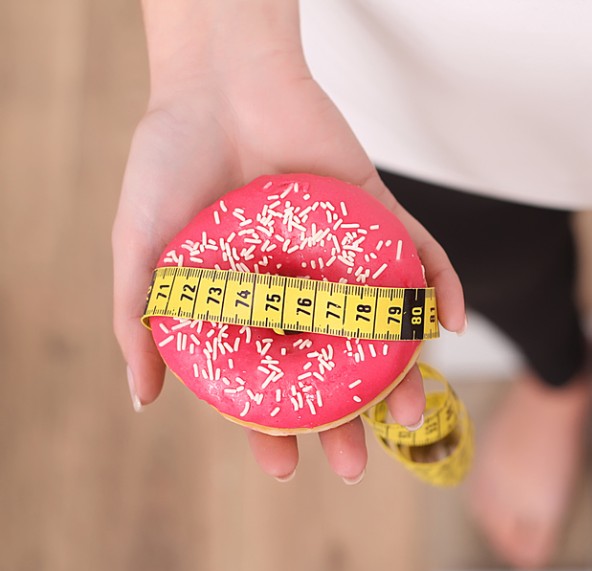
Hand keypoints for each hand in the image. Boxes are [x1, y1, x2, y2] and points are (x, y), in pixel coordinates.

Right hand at [113, 49, 464, 481]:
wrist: (216, 80)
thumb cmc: (170, 160)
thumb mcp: (141, 249)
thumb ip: (141, 321)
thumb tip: (142, 399)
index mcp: (249, 303)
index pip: (269, 382)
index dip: (273, 430)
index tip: (284, 469)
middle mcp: (301, 288)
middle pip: (331, 369)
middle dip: (345, 422)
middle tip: (353, 464)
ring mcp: (344, 255)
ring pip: (380, 327)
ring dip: (401, 374)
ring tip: (407, 418)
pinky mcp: (379, 215)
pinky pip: (421, 256)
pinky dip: (442, 289)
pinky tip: (450, 327)